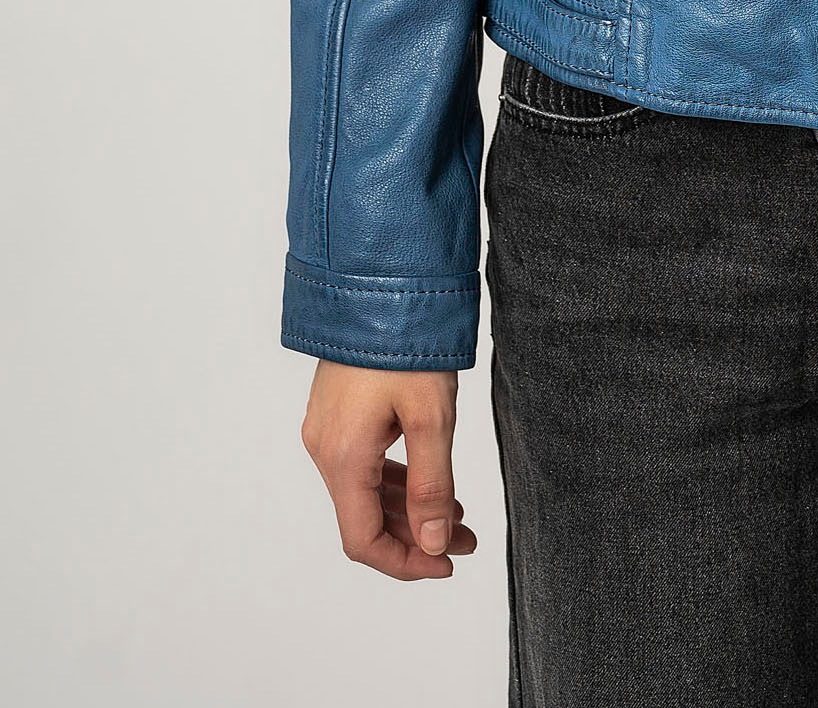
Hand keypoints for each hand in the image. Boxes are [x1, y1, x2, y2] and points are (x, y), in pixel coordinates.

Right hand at [300, 360, 476, 579]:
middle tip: (466, 542)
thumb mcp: (432, 416)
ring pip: (365, 491)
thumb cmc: (405, 341)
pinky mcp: (337, 411)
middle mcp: (325, 448)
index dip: (405, 563)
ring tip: (459, 516)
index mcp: (343, 456)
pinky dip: (396, 480)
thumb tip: (436, 544)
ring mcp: (327, 429)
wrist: (377, 280)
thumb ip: (433, 485)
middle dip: (417, 536)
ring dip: (409, 509)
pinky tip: (430, 482)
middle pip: (365, 517)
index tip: (447, 564)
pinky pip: (364, 463)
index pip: (363, 540)